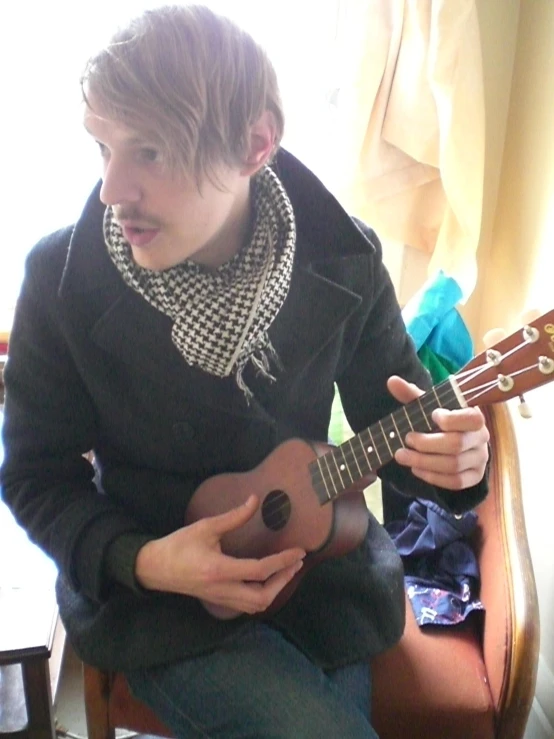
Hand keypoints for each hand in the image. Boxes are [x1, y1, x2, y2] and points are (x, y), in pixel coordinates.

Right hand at [135, 495, 305, 615]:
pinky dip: (262, 595)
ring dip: (275, 590)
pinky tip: (268, 581)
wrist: (154, 568)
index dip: (282, 562)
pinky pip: (246, 606)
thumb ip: (233, 516)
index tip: (299, 551)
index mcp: (219, 570)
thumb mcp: (206, 526)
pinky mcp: (218, 601)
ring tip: (286, 571)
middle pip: (262, 597)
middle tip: (296, 563)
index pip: (260, 570)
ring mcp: (220, 599)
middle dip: (284, 581)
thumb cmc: (178, 545)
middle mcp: (222, 589)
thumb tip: (255, 500)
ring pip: (255, 606)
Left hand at [387, 376, 489, 489]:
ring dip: (424, 462)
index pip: (471, 419)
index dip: (451, 420)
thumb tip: (392, 381)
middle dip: (426, 444)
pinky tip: (416, 469)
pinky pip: (456, 482)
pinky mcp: (475, 477)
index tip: (432, 415)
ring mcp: (480, 459)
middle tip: (406, 439)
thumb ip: (412, 395)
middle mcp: (481, 438)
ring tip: (402, 456)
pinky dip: (433, 477)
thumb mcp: (428, 406)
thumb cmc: (439, 420)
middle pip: (456, 445)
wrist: (454, 441)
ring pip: (453, 465)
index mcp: (474, 416)